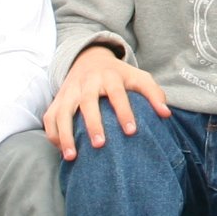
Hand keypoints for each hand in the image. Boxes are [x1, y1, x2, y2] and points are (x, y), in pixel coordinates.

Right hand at [43, 44, 169, 159]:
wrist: (89, 58)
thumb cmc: (119, 75)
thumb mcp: (138, 77)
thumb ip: (154, 94)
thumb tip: (166, 114)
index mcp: (110, 76)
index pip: (117, 93)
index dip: (124, 112)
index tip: (132, 132)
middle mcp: (87, 82)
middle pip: (87, 101)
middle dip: (93, 123)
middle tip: (100, 145)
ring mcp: (70, 90)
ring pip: (62, 111)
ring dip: (65, 134)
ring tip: (72, 157)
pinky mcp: (58, 99)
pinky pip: (50, 117)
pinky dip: (53, 134)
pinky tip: (62, 151)